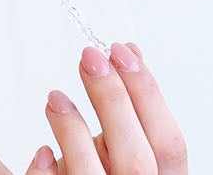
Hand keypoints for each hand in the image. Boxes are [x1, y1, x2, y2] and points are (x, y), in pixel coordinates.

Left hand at [25, 40, 188, 173]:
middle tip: (90, 58)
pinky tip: (42, 151)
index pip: (169, 144)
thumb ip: (128, 111)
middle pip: (137, 161)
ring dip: (73, 134)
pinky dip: (45, 172)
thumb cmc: (104, 170)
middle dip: (114, 104)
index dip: (148, 95)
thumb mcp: (123, 144)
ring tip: (55, 98)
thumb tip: (129, 52)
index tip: (121, 50)